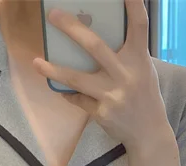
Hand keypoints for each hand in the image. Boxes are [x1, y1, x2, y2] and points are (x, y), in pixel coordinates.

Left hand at [33, 0, 172, 151]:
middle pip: (95, 46)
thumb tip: (92, 37)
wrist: (148, 134)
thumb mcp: (142, 70)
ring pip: (77, 78)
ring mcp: (113, 95)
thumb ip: (125, 54)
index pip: (139, 25)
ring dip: (54, 70)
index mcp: (140, 58)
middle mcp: (126, 74)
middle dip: (72, 29)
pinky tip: (60, 90)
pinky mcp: (102, 113)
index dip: (133, 4)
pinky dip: (68, 93)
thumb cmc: (143, 96)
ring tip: (36, 62)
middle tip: (53, 15)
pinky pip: (78, 99)